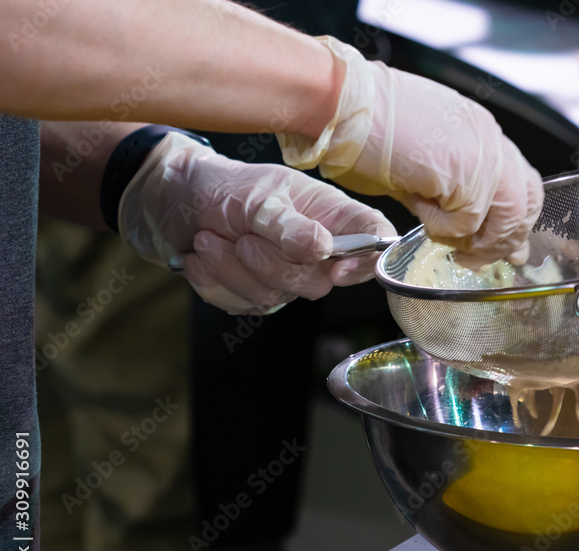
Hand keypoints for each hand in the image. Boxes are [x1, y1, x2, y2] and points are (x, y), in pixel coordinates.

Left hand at [118, 132, 395, 313]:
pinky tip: (201, 257)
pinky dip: (214, 281)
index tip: (335, 269)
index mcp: (330, 214)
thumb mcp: (254, 196)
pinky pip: (243, 305)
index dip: (367, 261)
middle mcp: (317, 249)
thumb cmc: (222, 186)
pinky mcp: (257, 294)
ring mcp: (287, 276)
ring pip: (277, 296)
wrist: (172, 201)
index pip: (374, 239)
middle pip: (319, 281)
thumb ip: (289, 224)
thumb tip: (324, 249)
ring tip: (208, 238)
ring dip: (231, 268)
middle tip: (241, 237)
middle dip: (270, 263)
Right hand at [277, 37, 542, 268]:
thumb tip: (462, 226)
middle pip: (526, 201)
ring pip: (505, 218)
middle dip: (505, 238)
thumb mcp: (421, 158)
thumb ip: (449, 189)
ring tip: (445, 242)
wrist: (340, 105)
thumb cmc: (364, 128)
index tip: (509, 246)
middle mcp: (489, 139)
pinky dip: (443, 230)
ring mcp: (482, 154)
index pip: (521, 181)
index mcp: (480, 130)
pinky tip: (420, 214)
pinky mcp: (466, 175)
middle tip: (478, 260)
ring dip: (476, 240)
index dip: (517, 218)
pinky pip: (468, 223)